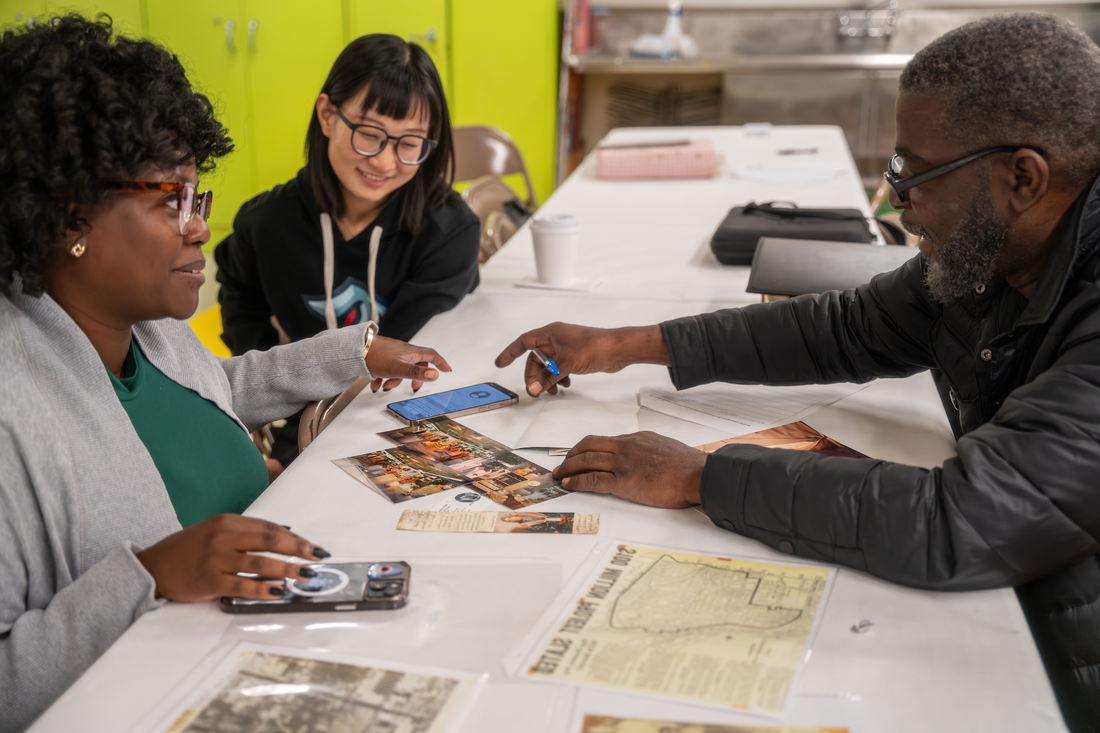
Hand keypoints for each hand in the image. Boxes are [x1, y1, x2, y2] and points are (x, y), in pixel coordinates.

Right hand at [136, 515, 330, 600]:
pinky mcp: (209, 581)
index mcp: (227, 521)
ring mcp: (216, 559)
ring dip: (287, 569)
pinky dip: (263, 589)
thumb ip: (247, 532)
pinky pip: (242, 586)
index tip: (313, 546)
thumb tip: (285, 531)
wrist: (153, 566)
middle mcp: (223, 537)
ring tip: (305, 575)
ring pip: (260, 563)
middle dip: (298, 549)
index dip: (294, 537)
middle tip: (318, 557)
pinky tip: (279, 592)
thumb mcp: (216, 530)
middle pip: (269, 540)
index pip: (269, 527)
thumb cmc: (189, 549)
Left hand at [366, 336, 451, 392]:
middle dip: (415, 377)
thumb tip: (435, 375)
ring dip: (395, 381)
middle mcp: (402, 351)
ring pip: (400, 368)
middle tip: (413, 387)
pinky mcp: (381, 357)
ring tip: (385, 387)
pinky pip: (387, 369)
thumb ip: (416, 372)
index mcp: (409, 352)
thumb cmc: (374, 356)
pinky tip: (375, 384)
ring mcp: (391, 353)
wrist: (353, 350)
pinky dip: (383, 378)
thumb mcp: (397, 368)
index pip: (431, 355)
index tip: (446, 369)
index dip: (440, 362)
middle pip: (416, 363)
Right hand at [495, 322, 668, 396]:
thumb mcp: (567, 364)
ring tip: (554, 390)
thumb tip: (532, 389)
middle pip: (535, 359)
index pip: (524, 342)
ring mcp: (565, 348)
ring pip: (547, 365)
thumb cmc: (596, 347)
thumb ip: (548, 377)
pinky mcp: (574, 356)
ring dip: (547, 378)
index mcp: (550, 333)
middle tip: (536, 390)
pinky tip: (565, 384)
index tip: (500, 363)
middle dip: (534, 375)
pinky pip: (558, 368)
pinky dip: (557, 377)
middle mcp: (556, 339)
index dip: (510, 352)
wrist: (618, 349)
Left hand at [552, 431, 704, 507]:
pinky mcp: (624, 481)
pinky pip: (593, 480)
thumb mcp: (662, 446)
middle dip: (571, 455)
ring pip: (587, 460)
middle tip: (562, 464)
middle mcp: (626, 447)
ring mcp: (623, 463)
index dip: (585, 448)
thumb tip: (637, 455)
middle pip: (589, 446)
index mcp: (635, 439)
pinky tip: (570, 484)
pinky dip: (577, 481)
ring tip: (560, 475)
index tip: (578, 455)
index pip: (603, 440)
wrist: (698, 474)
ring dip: (568, 468)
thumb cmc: (686, 465)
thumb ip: (645, 449)